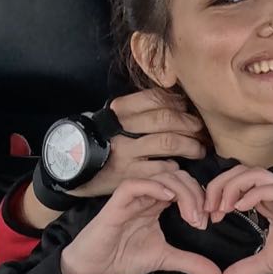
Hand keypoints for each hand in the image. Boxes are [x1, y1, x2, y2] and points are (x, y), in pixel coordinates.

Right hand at [59, 173, 221, 273]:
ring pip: (161, 176)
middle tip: (201, 220)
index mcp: (158, 203)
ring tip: (190, 216)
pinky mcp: (117, 203)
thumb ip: (191, 262)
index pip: (185, 185)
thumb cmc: (124, 257)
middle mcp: (147, 195)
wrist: (95, 268)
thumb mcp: (165, 258)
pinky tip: (168, 199)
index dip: (202, 196)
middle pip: (178, 176)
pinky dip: (154, 186)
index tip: (211, 220)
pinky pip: (135, 184)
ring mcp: (132, 197)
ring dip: (182, 192)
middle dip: (196, 194)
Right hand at [73, 89, 208, 197]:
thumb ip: (139, 109)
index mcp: (119, 111)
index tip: (187, 107)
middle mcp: (122, 129)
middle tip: (199, 129)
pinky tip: (179, 166)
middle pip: (166, 120)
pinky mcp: (130, 175)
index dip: (177, 102)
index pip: (155, 98)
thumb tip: (177, 101)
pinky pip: (162, 167)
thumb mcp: (114, 118)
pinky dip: (175, 166)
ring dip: (190, 145)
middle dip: (189, 124)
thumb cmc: (102, 139)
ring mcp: (126, 153)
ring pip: (168, 143)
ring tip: (199, 149)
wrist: (73, 167)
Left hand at [206, 166, 272, 273]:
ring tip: (224, 206)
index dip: (219, 192)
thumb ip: (242, 270)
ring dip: (235, 185)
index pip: (238, 183)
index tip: (209, 214)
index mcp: (266, 204)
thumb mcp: (264, 264)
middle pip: (244, 171)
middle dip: (221, 184)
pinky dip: (254, 193)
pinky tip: (240, 207)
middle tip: (210, 207)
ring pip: (258, 173)